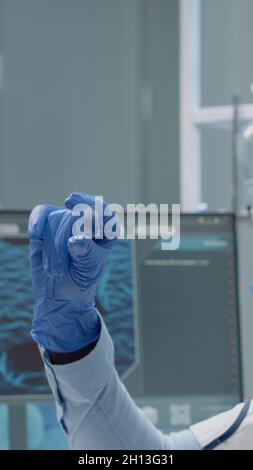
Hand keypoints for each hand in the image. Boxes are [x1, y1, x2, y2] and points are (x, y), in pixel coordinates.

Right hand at [28, 193, 117, 351]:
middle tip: (62, 264)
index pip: (106, 215)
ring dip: (53, 243)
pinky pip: (41, 214)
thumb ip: (85, 254)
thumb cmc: (80, 281)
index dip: (96, 207)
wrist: (59, 294)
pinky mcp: (47, 226)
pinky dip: (36, 222)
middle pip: (77, 216)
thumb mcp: (87, 272)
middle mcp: (87, 224)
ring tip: (55, 268)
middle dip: (67, 239)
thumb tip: (76, 239)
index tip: (80, 208)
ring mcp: (67, 223)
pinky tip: (35, 234)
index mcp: (104, 234)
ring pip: (58, 217)